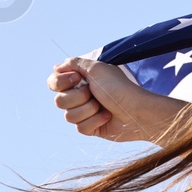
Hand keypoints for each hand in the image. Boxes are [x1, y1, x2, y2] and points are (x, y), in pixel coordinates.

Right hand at [49, 56, 178, 142]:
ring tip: (104, 106)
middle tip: (95, 93)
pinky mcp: (91, 128)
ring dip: (89, 110)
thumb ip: (75, 63)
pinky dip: (95, 121)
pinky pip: (80, 128)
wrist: (138, 111)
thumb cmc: (120, 88)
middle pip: (59, 101)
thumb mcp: (97, 69)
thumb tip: (57, 67)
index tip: (77, 79)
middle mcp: (80, 97)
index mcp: (79, 81)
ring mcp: (85, 113)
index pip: (53, 83)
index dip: (61, 82)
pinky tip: (108, 117)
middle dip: (78, 97)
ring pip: (68, 117)